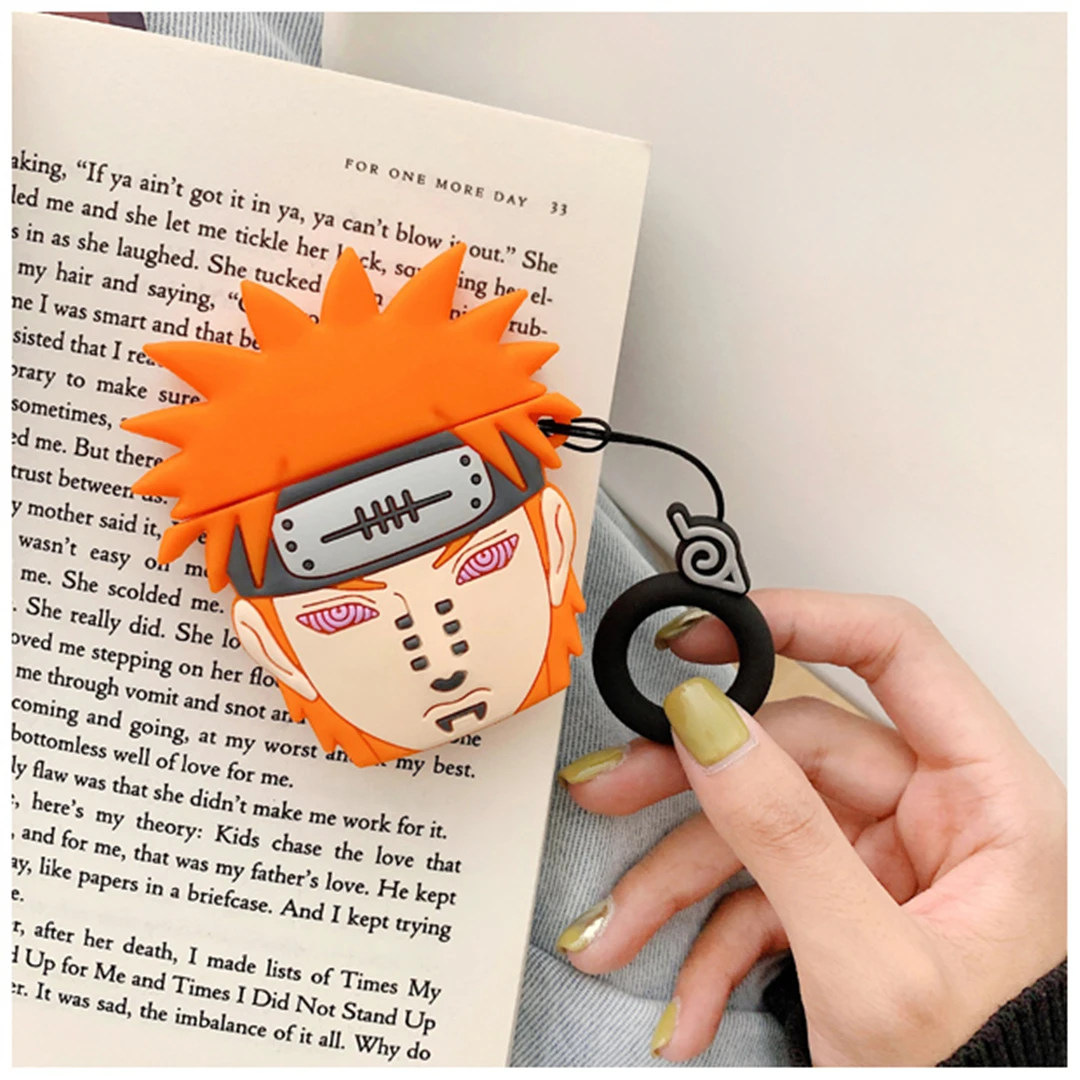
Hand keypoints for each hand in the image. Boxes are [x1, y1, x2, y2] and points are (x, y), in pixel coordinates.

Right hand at [556, 590, 1065, 1064]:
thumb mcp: (873, 969)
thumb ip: (786, 836)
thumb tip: (709, 726)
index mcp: (989, 802)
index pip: (892, 652)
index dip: (793, 622)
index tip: (701, 633)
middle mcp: (940, 818)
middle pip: (790, 751)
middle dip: (689, 787)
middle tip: (612, 787)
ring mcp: (889, 865)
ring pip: (758, 829)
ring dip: (677, 884)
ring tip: (620, 928)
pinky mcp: (850, 910)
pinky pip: (762, 898)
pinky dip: (710, 944)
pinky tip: (685, 995)